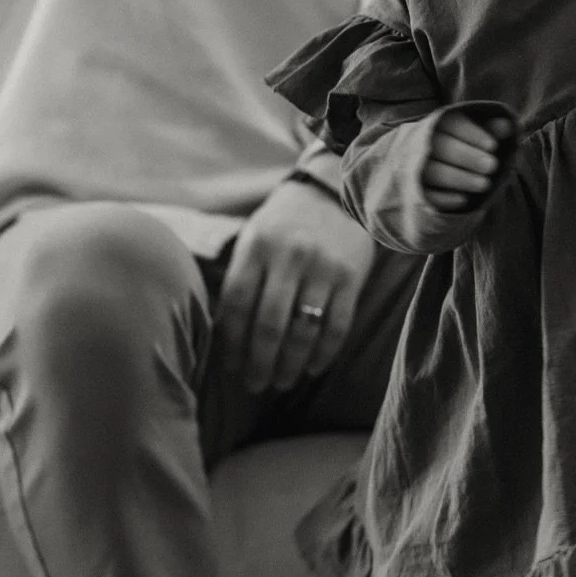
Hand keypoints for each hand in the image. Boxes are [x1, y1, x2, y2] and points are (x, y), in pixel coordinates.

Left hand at [217, 179, 377, 394]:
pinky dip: (324, 353)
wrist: (335, 191)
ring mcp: (323, 267)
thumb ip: (241, 278)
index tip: (230, 368)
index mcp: (257, 248)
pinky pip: (337, 326)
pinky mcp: (351, 277)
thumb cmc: (284, 224)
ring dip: (290, 365)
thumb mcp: (254, 238)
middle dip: (260, 363)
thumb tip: (224, 336)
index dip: (232, 343)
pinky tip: (312, 368)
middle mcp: (289, 257)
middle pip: (269, 325)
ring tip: (282, 383)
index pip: (238, 305)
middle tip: (255, 385)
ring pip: (303, 331)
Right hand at [422, 109, 510, 211]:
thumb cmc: (466, 148)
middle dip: (469, 157)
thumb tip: (508, 125)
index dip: (473, 134)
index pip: (452, 124)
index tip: (493, 145)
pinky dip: (445, 198)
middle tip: (493, 166)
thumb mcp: (479, 137)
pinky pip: (427, 195)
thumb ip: (492, 131)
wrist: (439, 170)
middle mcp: (424, 144)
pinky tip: (464, 200)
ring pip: (434, 171)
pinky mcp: (416, 191)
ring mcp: (417, 168)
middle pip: (441, 146)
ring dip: (460, 178)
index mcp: (440, 124)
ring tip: (485, 184)